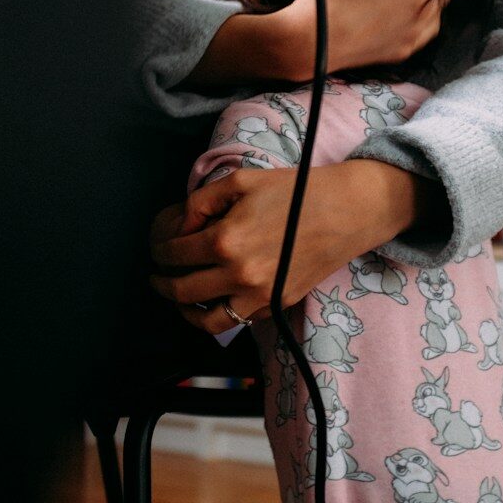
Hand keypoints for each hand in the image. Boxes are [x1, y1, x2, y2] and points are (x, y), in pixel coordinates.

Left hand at [148, 160, 423, 333]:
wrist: (346, 211)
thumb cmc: (294, 190)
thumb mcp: (241, 180)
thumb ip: (201, 202)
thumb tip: (180, 226)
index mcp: (225, 240)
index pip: (173, 253)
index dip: (159, 249)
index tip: (158, 246)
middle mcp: (239, 275)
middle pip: (182, 289)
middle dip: (161, 281)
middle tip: (157, 274)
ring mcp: (259, 295)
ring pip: (206, 320)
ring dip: (184, 309)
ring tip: (178, 296)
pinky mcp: (276, 304)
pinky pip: (237, 322)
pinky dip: (217, 316)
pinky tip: (212, 301)